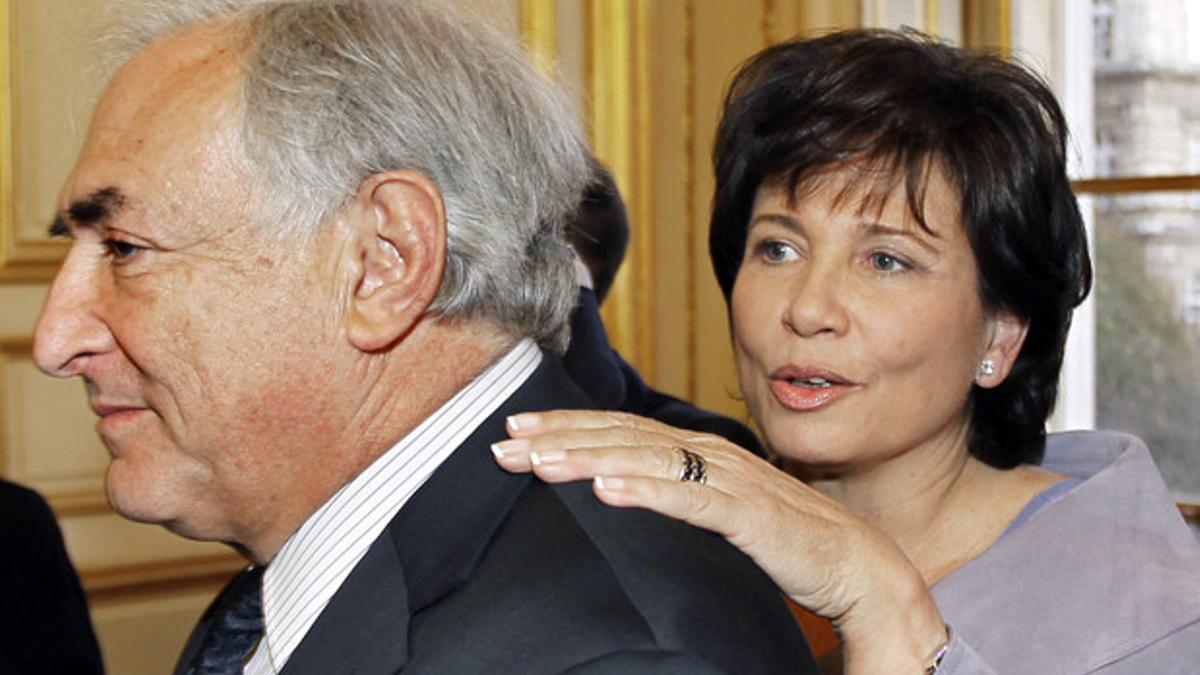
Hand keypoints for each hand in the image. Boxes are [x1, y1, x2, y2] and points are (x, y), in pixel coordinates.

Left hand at [492, 409, 947, 672]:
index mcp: (698, 450)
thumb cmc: (785, 538)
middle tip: (501, 442)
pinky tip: (607, 489)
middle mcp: (709, 454)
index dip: (566, 425)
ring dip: (587, 456)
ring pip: (646, 459)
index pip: (620, 429)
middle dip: (558, 437)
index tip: (515, 428)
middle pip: (620, 436)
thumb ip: (676, 491)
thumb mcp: (717, 508)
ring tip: (537, 460)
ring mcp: (729, 481)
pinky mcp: (749, 514)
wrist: (859, 565)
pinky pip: (690, 499)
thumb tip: (621, 489)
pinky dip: (647, 490)